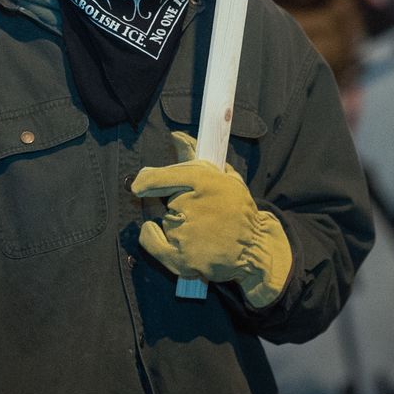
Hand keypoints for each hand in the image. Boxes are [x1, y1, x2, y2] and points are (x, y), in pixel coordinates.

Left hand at [130, 130, 292, 307]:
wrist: (254, 248)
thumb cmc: (238, 209)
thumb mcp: (224, 177)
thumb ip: (195, 155)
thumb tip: (175, 136)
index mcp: (207, 182)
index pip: (169, 175)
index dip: (149, 178)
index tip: (138, 184)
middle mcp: (193, 207)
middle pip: (168, 198)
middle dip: (179, 201)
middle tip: (201, 212)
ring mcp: (186, 234)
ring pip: (166, 219)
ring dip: (175, 221)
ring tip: (201, 229)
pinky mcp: (181, 258)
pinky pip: (152, 241)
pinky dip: (150, 235)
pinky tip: (156, 231)